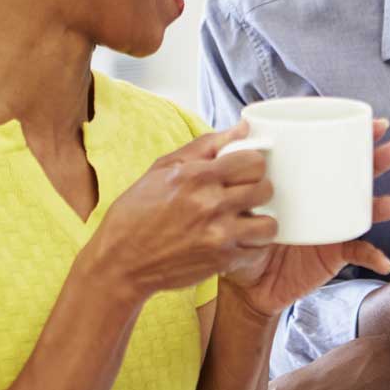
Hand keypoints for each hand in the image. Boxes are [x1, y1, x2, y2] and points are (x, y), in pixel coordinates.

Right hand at [83, 123, 278, 302]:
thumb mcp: (163, 168)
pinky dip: (252, 247)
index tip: (245, 171)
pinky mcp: (221, 261)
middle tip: (246, 195)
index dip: (252, 164)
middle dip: (258, 189)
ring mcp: (218, 235)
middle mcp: (211, 204)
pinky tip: (238, 241)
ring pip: (269, 224)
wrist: (120, 262)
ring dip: (261, 221)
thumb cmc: (138, 211)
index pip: (254, 162)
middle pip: (265, 189)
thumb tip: (243, 127)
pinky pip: (258, 251)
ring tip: (246, 220)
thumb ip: (206, 145)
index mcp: (196, 176)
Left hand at [225, 119, 389, 317]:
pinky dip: (373, 257)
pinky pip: (358, 254)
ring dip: (388, 207)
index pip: (337, 154)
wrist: (244, 279)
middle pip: (360, 176)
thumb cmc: (242, 232)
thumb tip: (244, 129)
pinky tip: (384, 262)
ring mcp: (334, 227)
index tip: (374, 123)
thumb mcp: (237, 196)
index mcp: (309, 182)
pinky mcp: (333, 254)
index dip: (358, 138)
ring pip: (367, 212)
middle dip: (382, 160)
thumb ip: (237, 165)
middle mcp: (327, 201)